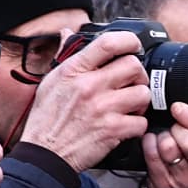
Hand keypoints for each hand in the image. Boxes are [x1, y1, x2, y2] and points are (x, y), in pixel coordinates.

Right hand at [16, 29, 149, 170]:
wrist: (44, 154)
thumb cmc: (46, 119)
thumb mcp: (50, 81)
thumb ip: (64, 56)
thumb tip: (68, 33)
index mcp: (74, 71)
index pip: (108, 43)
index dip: (129, 40)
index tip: (134, 45)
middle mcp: (89, 86)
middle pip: (133, 66)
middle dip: (138, 74)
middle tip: (132, 83)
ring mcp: (103, 108)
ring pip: (143, 93)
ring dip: (140, 101)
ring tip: (129, 106)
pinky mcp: (113, 130)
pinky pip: (141, 121)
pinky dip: (137, 125)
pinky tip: (125, 125)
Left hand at [144, 103, 187, 187]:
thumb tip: (186, 107)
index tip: (180, 108)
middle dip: (176, 128)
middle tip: (172, 128)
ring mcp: (182, 178)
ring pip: (169, 146)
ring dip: (160, 137)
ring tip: (162, 140)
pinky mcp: (162, 185)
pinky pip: (152, 156)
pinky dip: (147, 144)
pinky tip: (150, 144)